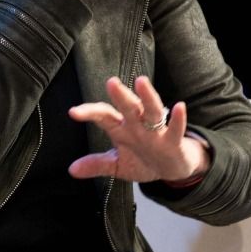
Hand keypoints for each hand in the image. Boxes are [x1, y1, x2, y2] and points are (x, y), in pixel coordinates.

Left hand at [67, 75, 207, 183]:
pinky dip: (178, 119)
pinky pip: (175, 129)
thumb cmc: (144, 162)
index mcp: (122, 129)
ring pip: (152, 111)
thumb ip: (97, 165)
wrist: (172, 170)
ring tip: (142, 82)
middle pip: (129, 107)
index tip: (73, 112)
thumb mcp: (118, 166)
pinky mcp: (174, 141)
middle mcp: (139, 126)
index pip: (104, 116)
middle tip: (112, 82)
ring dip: (148, 97)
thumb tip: (72, 170)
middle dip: (121, 96)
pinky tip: (178, 107)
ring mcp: (157, 132)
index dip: (90, 112)